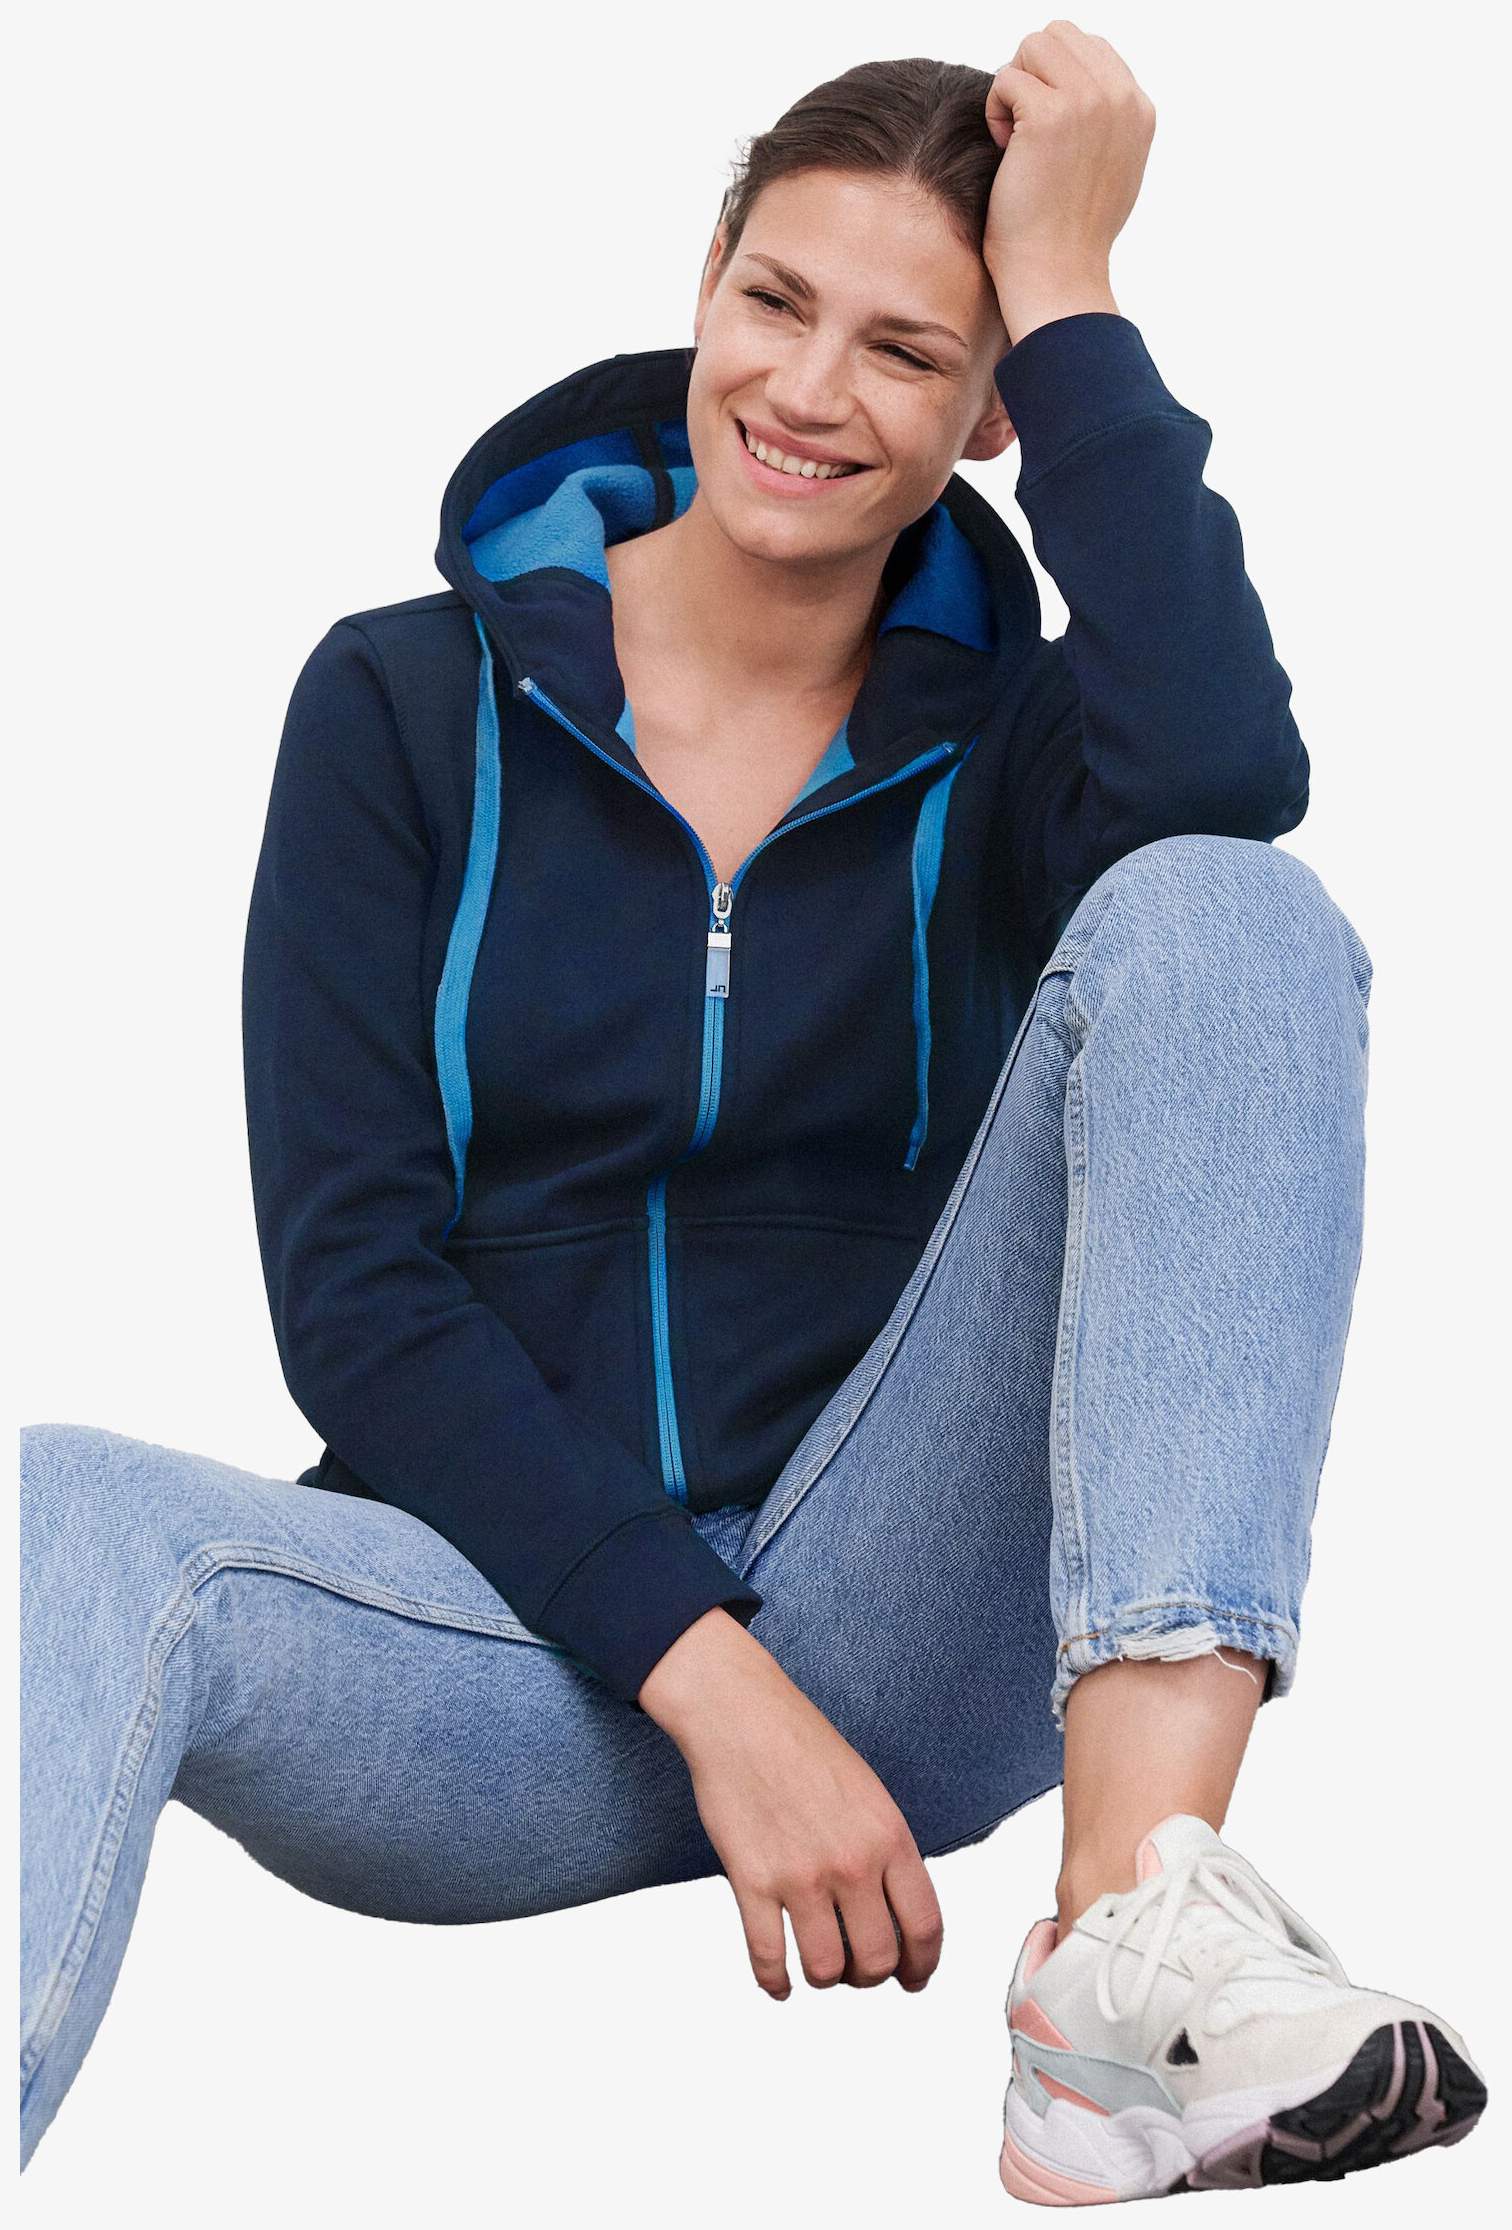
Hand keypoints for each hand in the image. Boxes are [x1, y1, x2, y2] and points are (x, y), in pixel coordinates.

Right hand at [639, 1610, 943, 1997]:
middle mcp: (852, 1862)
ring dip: (824, 1978)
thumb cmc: (803, 1745)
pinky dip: (775, 1982)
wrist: (741, 1714)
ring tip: (818, 1967)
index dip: (923, 1966)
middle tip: (858, 1972)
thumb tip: (894, 1912)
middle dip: (870, 1978)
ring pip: (826, 1969)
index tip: (913, 1979)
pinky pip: (768, 1959)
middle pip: (876, 1960)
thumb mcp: (869, 1792)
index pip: (924, 1926)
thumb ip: (886, 1851)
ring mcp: (801, 1875)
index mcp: (889, 1836)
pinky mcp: (752, 1881)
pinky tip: (779, 1982)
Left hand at [983, 21, 1154, 305]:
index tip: (1045, 131)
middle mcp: (1120, 97)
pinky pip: (1006, 78)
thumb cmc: (1072, 235)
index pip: (1088, 48)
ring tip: (1015, 139)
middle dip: (1031, 75)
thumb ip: (1104, 121)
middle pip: (1058, 36)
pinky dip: (995, 112)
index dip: (1053, 79)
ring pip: (1032, 47)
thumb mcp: (1110, 170)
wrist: (1058, 275)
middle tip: (1024, 130)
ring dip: (1012, 88)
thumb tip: (1079, 84)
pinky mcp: (1050, 113)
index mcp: (1138, 108)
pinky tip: (1005, 151)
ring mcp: (1088, 101)